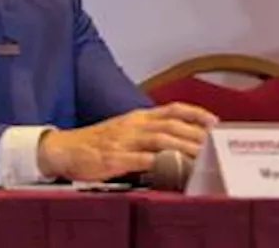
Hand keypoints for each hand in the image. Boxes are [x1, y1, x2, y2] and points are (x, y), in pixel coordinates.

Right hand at [37, 102, 216, 181]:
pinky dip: (160, 163)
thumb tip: (176, 140)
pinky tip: (173, 168)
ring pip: (161, 140)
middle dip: (196, 134)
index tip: (215, 121)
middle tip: (215, 144)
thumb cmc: (97, 142)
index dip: (196, 113)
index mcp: (138, 116)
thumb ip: (148, 132)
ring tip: (202, 156)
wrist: (63, 149)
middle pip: (172, 125)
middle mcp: (134, 125)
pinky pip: (141, 160)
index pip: (173, 109)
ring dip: (184, 147)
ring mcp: (124, 140)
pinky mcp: (114, 158)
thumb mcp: (125, 130)